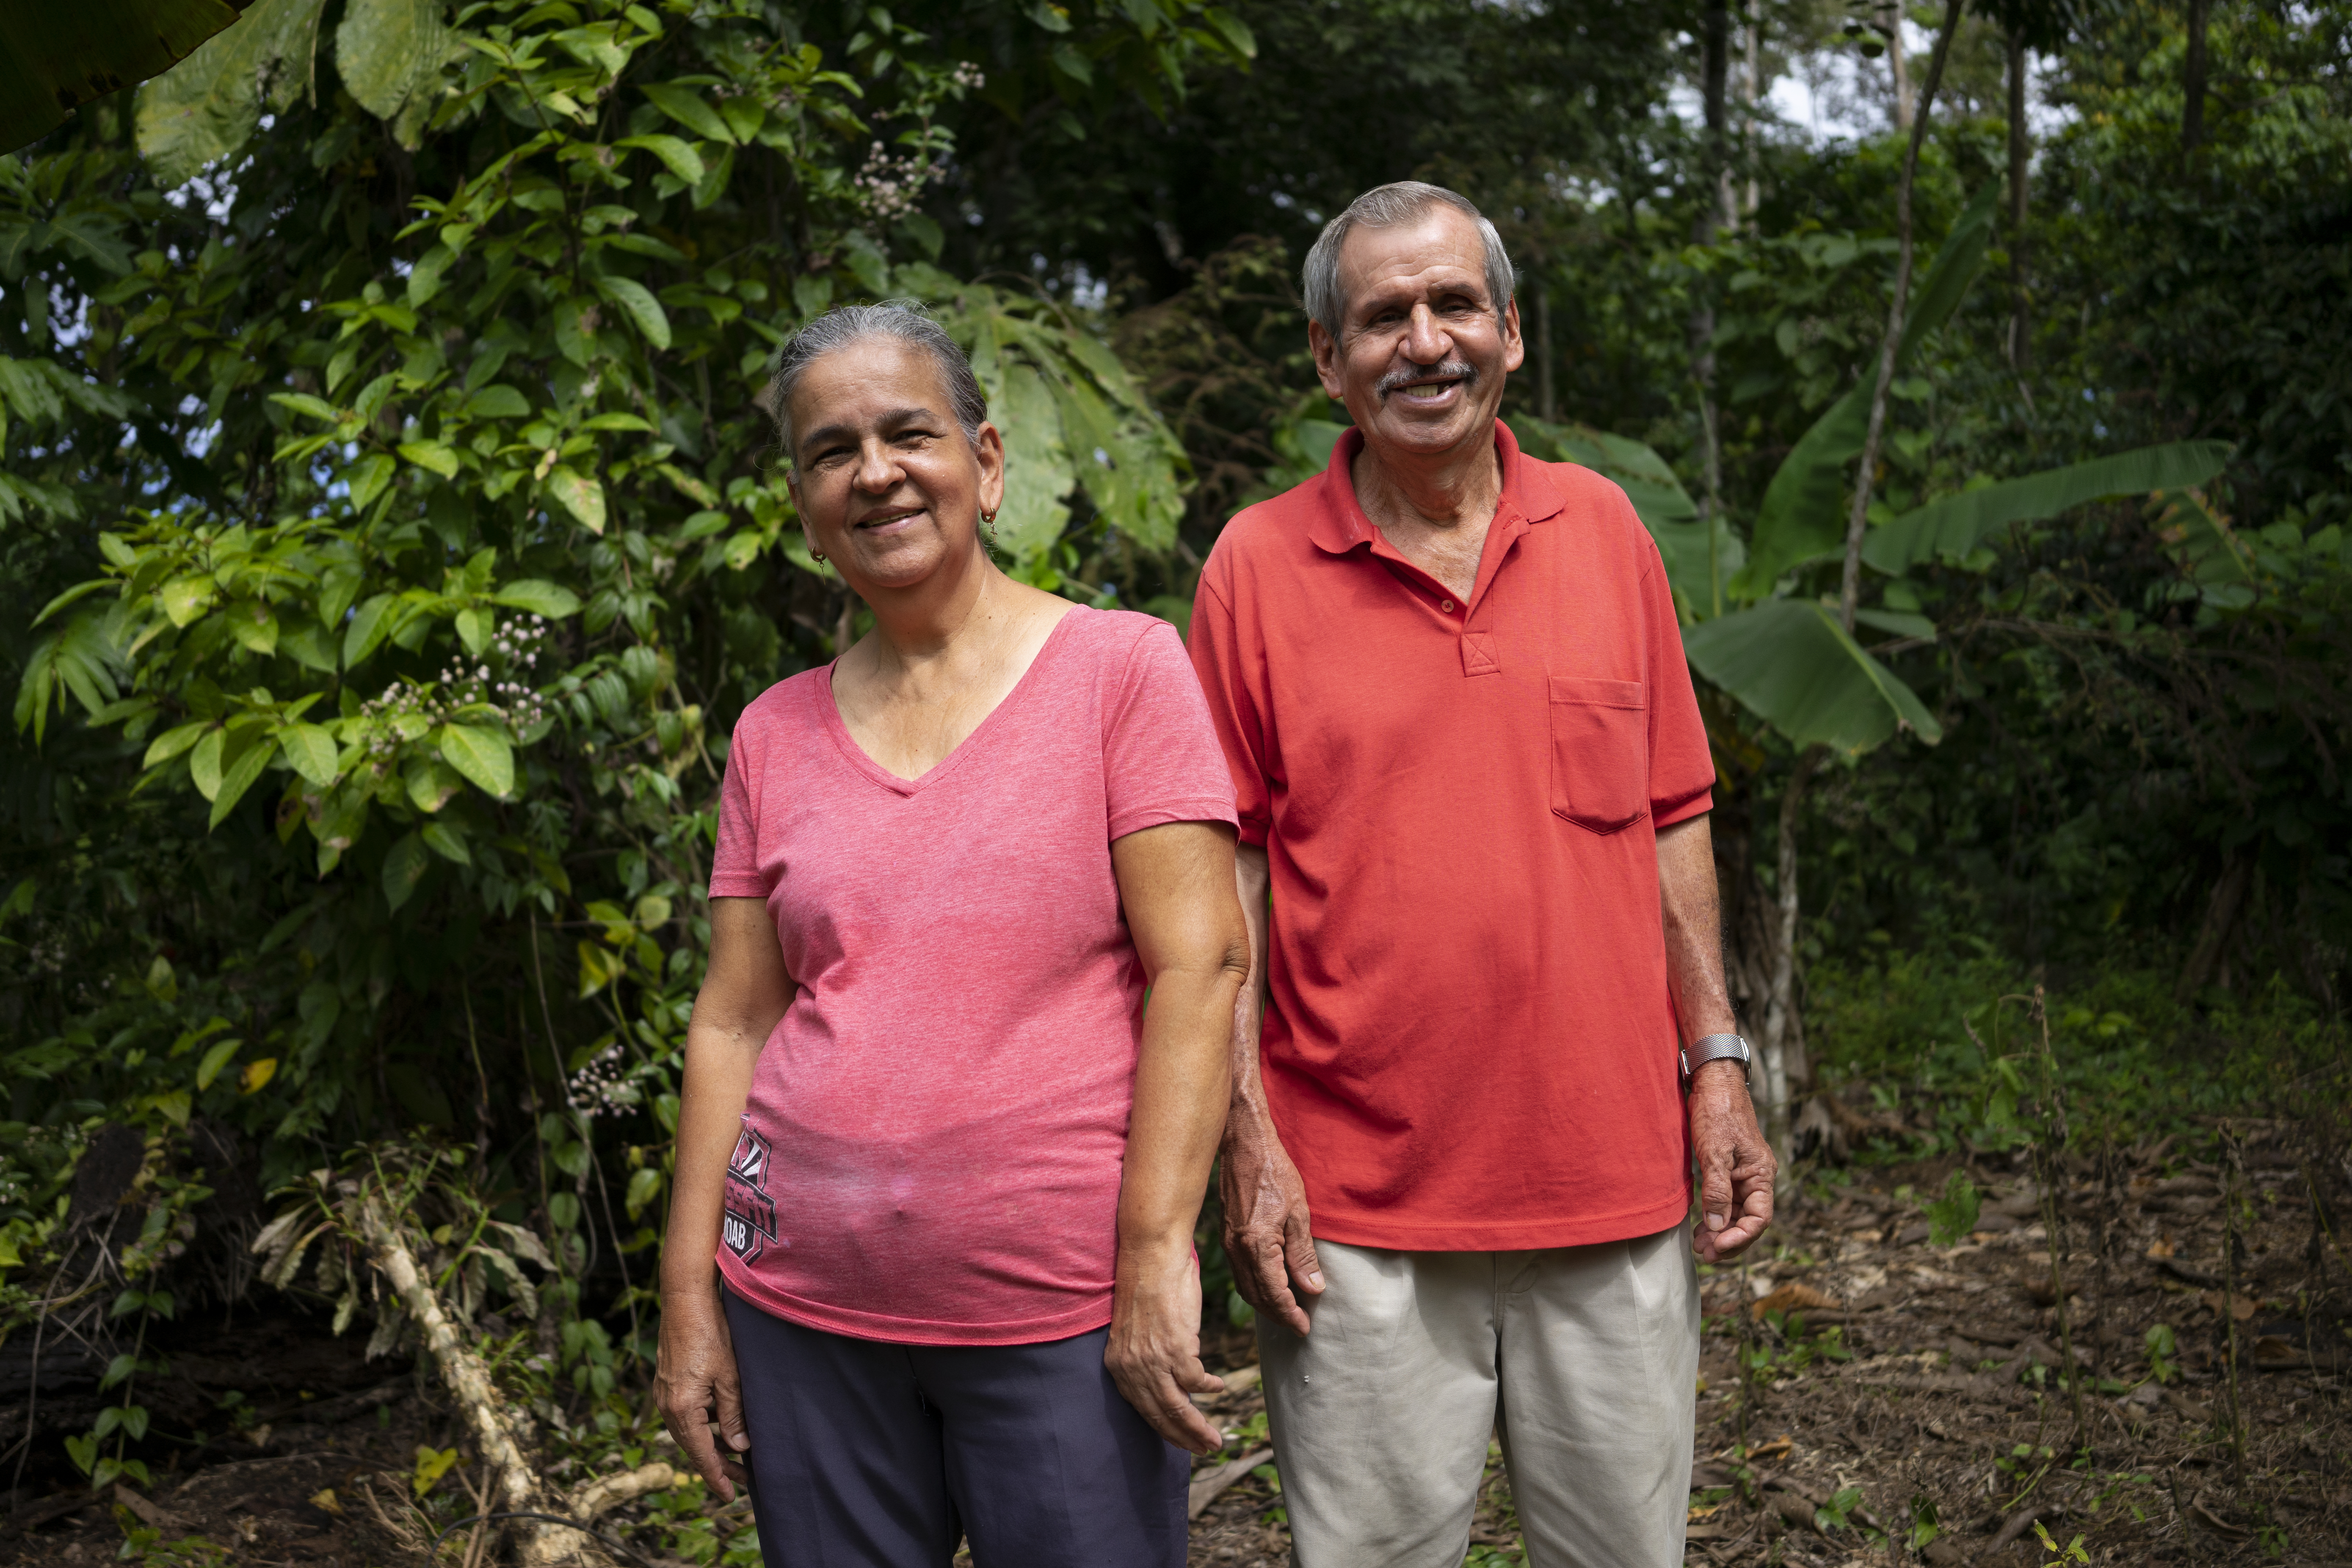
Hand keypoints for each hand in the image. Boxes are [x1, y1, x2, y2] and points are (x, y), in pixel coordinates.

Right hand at [655, 1285, 749, 1500]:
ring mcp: (664, 1393)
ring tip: (736, 1456)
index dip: (717, 1477)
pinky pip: (685, 1414)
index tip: (730, 1496)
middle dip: (717, 1464)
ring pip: (688, 1431)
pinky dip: (703, 1425)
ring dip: (710, 1444)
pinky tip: (720, 1425)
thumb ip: (733, 1415)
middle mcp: (667, 1405)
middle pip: (693, 1447)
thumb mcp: (730, 1377)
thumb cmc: (711, 1334)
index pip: (701, 1454)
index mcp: (682, 1408)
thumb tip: (738, 1448)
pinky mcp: (667, 1382)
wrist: (686, 1300)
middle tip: (743, 1479)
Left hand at [1106, 1241, 1225, 1454]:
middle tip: (1203, 1450)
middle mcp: (1131, 1368)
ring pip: (1178, 1408)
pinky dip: (1208, 1387)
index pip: (1141, 1409)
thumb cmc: (1148, 1287)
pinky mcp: (1176, 1350)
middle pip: (1159, 1416)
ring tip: (1214, 1439)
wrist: (1152, 1255)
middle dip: (1183, 1438)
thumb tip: (1171, 1377)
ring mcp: (1153, 1362)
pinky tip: (1217, 1387)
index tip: (1180, 1441)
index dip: (1163, 1428)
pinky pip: (1196, 1382)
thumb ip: (1147, 1358)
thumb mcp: (1137, 1331)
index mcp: (1117, 1365)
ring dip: (1198, 1428)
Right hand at [1218, 1109, 1323, 1336]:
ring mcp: (1229, 1244)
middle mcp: (1238, 1250)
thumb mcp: (1299, 1213)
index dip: (1291, 1314)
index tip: (1306, 1327)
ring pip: (1245, 1287)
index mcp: (1258, 1245)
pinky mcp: (1227, 1236)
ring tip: (1286, 1311)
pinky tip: (1269, 1286)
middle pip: (1257, 1297)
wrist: (1244, 1146)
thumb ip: (1304, 1254)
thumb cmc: (1275, 1173)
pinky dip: (1255, 1287)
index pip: (1275, 1293)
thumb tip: (1313, 1288)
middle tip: (1298, 1325)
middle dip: (1278, 1315)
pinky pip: (1239, 1273)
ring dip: (1265, 1304)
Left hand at [1689, 1059, 1774, 1261]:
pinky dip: (1715, 1214)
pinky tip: (1700, 1224)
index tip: (1716, 1248)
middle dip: (1728, 1240)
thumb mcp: (1715, 1153)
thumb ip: (1717, 1192)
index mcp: (1761, 1174)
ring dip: (1720, 1231)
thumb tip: (1718, 1228)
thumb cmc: (1716, 1111)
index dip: (1739, 1238)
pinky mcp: (1728, 1167)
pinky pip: (1726, 1199)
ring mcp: (1742, 1172)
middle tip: (1703, 1254)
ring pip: (1736, 1212)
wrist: (1712, 1079)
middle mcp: (1756, 1177)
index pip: (1759, 1219)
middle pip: (1749, 1220)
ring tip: (1699, 1245)